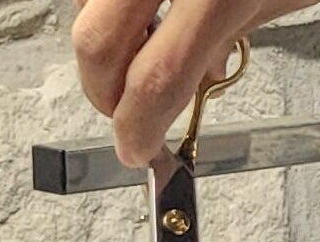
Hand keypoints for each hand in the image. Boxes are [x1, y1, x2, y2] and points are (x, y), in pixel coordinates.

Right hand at [71, 0, 319, 166]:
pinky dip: (117, 3)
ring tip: (153, 46)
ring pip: (89, 4)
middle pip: (95, 41)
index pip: (156, 80)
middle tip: (127, 111)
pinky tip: (152, 10)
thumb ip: (229, 38)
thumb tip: (195, 78)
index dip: (137, 127)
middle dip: (105, 90)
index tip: (136, 149)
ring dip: (111, 38)